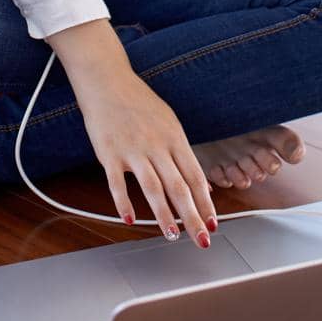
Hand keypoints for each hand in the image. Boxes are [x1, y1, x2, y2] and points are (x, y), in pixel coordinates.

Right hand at [73, 67, 216, 248]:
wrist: (107, 80)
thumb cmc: (139, 103)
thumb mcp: (169, 123)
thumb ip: (182, 153)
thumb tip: (201, 185)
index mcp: (174, 137)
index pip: (195, 176)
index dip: (206, 203)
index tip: (214, 224)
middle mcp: (156, 145)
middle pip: (179, 187)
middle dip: (193, 217)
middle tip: (202, 240)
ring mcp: (132, 149)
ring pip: (152, 187)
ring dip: (163, 215)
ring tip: (172, 235)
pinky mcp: (109, 153)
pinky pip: (117, 183)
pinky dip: (124, 203)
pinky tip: (130, 220)